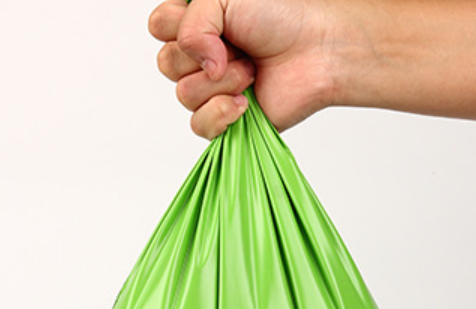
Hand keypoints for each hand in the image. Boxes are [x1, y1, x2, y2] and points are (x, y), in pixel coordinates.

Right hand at [148, 0, 356, 138]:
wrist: (318, 51)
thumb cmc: (282, 16)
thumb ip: (191, 24)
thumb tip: (198, 64)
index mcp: (197, 25)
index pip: (158, 27)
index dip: (179, 25)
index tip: (216, 22)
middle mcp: (201, 58)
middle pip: (166, 64)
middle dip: (206, 54)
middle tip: (241, 48)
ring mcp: (212, 91)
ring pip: (184, 95)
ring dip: (222, 81)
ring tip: (252, 71)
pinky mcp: (226, 120)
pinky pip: (199, 126)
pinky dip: (221, 113)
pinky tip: (245, 103)